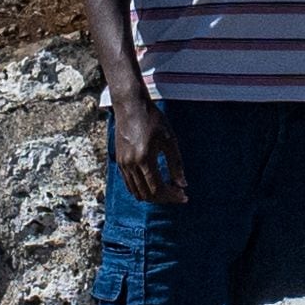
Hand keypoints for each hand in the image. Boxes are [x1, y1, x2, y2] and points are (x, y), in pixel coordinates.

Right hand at [109, 87, 187, 204]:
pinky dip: (142, 189)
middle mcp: (131, 164)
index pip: (158, 189)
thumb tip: (183, 184)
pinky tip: (154, 184)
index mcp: (144, 159)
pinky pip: (130, 184)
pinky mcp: (120, 161)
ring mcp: (123, 164)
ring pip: (137, 192)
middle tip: (178, 194)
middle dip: (164, 198)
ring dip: (153, 196)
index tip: (184, 196)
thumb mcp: (170, 140)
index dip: (172, 196)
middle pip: (147, 194)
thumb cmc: (153, 120)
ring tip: (168, 191)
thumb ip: (176, 164)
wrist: (131, 106)